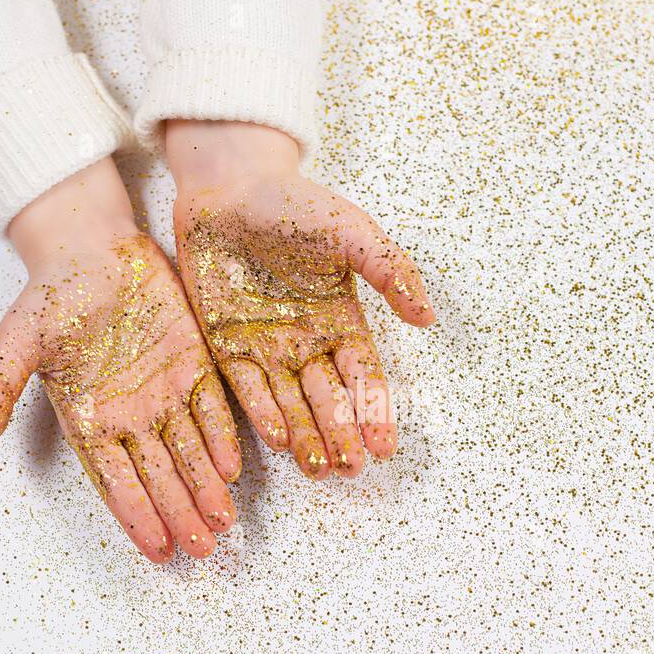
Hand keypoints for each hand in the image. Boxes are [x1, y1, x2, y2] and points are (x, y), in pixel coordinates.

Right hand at [0, 159, 239, 561]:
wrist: (90, 244)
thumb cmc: (51, 293)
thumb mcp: (17, 337)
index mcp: (89, 419)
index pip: (116, 481)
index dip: (138, 516)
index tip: (158, 550)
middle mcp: (131, 415)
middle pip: (161, 477)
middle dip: (181, 514)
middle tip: (203, 552)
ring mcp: (166, 391)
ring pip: (192, 451)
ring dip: (207, 487)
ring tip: (223, 523)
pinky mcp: (195, 362)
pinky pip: (213, 407)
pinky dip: (223, 436)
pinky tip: (234, 467)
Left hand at [165, 121, 434, 478]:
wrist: (229, 184)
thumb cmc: (294, 203)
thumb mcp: (352, 231)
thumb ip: (389, 271)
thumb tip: (427, 318)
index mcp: (342, 320)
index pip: (364, 377)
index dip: (375, 411)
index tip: (385, 446)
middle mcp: (306, 342)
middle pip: (329, 399)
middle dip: (342, 435)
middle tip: (352, 469)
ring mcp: (266, 346)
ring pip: (290, 403)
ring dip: (306, 437)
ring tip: (320, 469)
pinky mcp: (226, 343)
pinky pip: (246, 386)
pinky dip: (262, 413)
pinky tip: (279, 439)